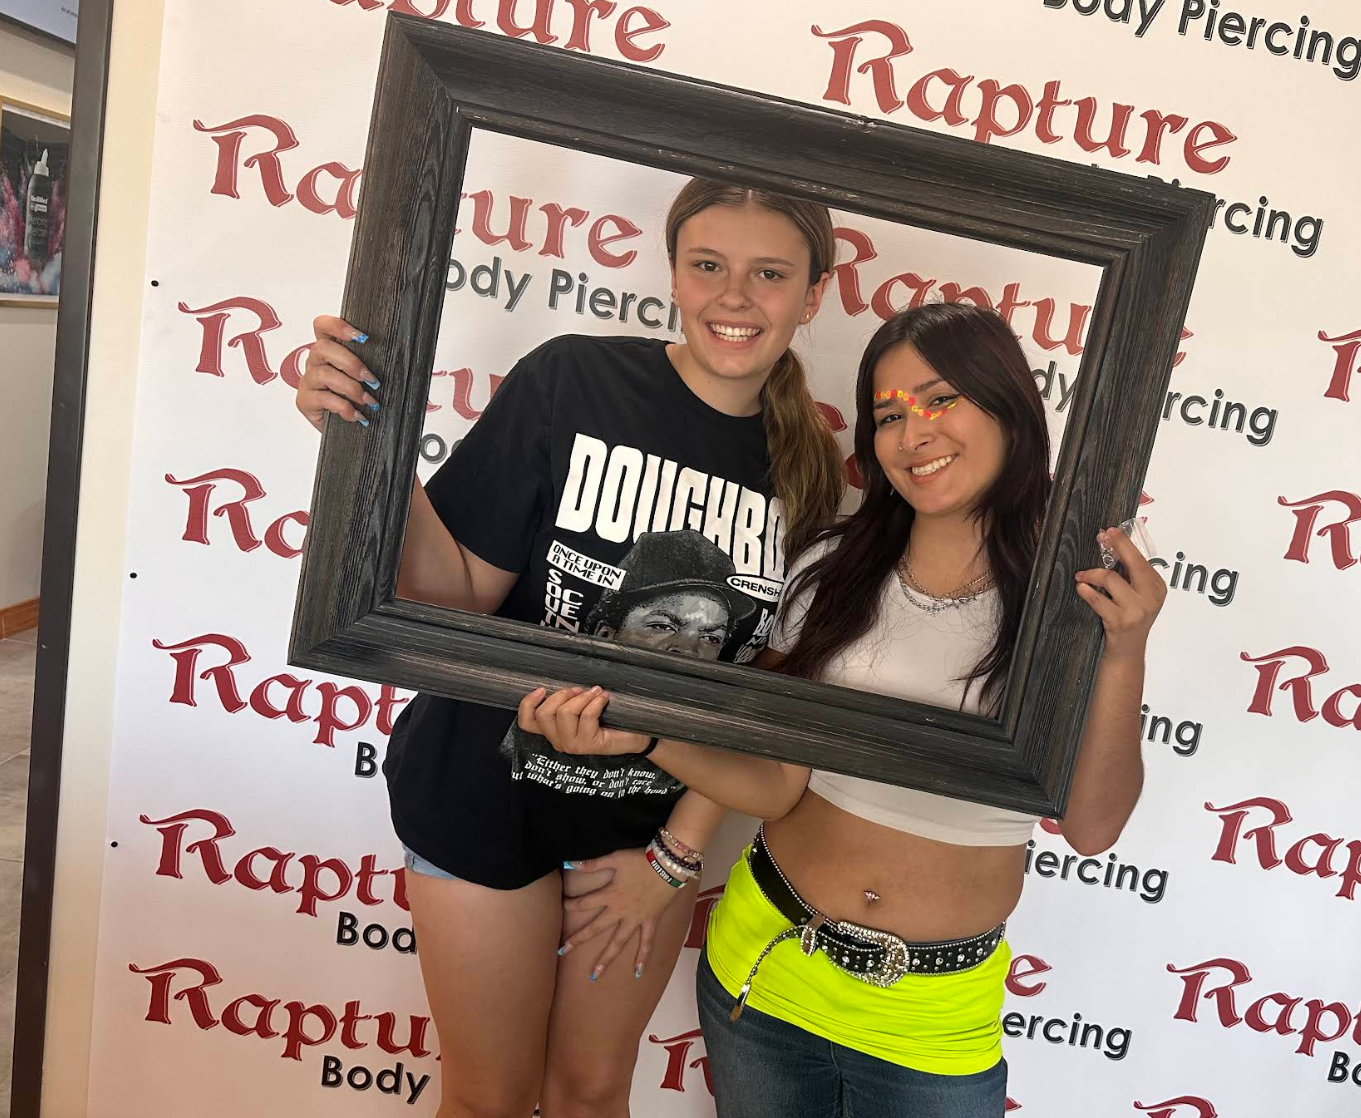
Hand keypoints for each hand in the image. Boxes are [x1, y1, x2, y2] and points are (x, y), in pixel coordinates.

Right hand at [296, 314, 379, 432]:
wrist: (348, 430)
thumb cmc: (359, 400)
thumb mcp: (367, 378)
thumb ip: (374, 363)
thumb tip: (401, 356)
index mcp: (329, 350)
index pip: (323, 326)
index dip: (337, 326)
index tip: (362, 337)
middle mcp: (315, 362)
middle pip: (323, 348)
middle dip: (351, 363)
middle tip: (371, 379)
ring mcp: (308, 381)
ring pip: (323, 374)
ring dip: (350, 387)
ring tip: (368, 401)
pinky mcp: (305, 401)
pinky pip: (321, 398)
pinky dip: (343, 407)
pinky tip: (356, 415)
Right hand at [517, 686, 649, 755]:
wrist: (633, 736)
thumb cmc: (607, 718)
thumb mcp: (581, 706)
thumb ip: (566, 699)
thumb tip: (559, 681)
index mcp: (552, 731)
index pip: (527, 723)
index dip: (528, 704)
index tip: (542, 689)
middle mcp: (558, 741)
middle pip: (544, 714)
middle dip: (561, 694)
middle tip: (579, 689)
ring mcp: (572, 745)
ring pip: (564, 713)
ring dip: (581, 697)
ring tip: (595, 693)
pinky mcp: (588, 745)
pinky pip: (586, 716)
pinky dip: (595, 702)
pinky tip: (604, 698)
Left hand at [559, 848, 691, 979]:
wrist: (668, 865)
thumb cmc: (640, 860)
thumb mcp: (615, 858)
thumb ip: (593, 863)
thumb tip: (569, 863)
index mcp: (610, 895)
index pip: (584, 903)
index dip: (571, 905)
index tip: (561, 906)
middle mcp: (620, 911)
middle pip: (595, 928)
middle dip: (578, 939)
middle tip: (562, 951)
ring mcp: (635, 919)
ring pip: (618, 942)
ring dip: (606, 959)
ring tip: (594, 975)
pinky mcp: (650, 921)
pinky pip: (646, 942)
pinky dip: (643, 957)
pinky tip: (637, 972)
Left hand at [1074, 526, 1166, 660]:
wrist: (1126, 653)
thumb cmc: (1127, 621)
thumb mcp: (1137, 597)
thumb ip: (1130, 576)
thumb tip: (1111, 547)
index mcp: (1157, 588)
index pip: (1141, 559)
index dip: (1124, 544)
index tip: (1111, 531)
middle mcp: (1151, 598)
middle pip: (1133, 563)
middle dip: (1116, 546)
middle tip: (1101, 536)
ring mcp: (1137, 610)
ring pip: (1111, 579)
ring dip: (1091, 574)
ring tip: (1081, 576)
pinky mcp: (1120, 621)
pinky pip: (1098, 599)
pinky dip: (1086, 591)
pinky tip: (1080, 587)